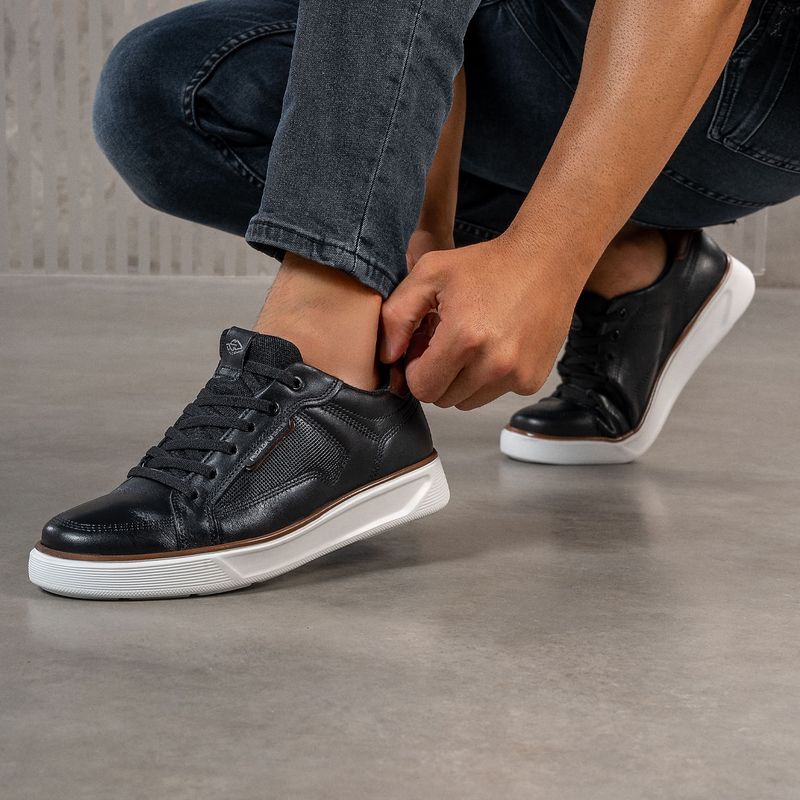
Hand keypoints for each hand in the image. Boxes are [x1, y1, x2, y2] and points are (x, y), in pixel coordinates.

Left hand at [381, 235, 578, 409]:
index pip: (422, 388)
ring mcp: (516, 375)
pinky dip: (489, 377)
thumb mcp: (430, 274)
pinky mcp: (532, 380)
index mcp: (464, 339)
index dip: (416, 368)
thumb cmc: (488, 264)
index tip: (424, 346)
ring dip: (462, 380)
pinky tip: (496, 345)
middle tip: (446, 343)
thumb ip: (397, 316)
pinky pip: (495, 394)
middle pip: (443, 399)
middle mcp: (493, 364)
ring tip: (471, 343)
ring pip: (468, 401)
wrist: (547, 260)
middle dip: (437, 375)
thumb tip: (387, 357)